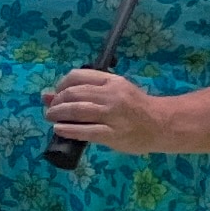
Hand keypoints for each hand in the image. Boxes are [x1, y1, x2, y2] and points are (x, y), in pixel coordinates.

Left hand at [42, 68, 170, 155]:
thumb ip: (87, 90)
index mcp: (112, 81)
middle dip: (56, 102)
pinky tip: (59, 129)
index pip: (77, 76)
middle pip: (73, 94)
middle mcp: (111, 95)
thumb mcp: (115, 91)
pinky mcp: (113, 134)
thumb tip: (46, 95)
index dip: (61, 85)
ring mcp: (112, 115)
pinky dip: (67, 129)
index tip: (56, 94)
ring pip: (76, 110)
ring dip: (57, 114)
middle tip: (51, 109)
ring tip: (51, 118)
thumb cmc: (136, 107)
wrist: (163, 124)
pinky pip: (85, 131)